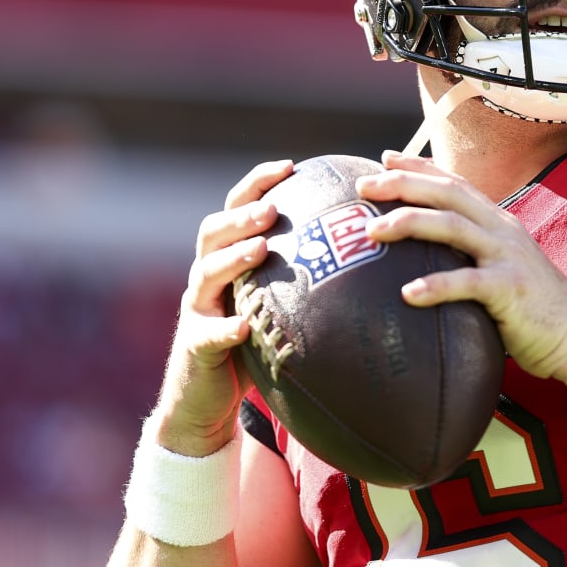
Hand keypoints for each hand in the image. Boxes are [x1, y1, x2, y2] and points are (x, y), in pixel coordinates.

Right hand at [150, 158, 293, 455]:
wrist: (206, 401)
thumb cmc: (254, 349)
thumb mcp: (280, 309)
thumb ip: (309, 281)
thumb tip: (371, 255)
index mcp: (228, 261)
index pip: (238, 209)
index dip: (258, 183)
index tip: (291, 166)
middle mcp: (207, 278)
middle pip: (213, 232)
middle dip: (242, 215)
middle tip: (273, 208)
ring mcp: (197, 310)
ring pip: (205, 273)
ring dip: (233, 258)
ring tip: (261, 248)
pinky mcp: (194, 347)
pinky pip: (208, 334)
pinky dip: (225, 327)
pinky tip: (245, 325)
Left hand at [355, 152, 566, 387]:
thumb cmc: (534, 312)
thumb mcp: (502, 272)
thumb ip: (472, 260)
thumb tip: (428, 264)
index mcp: (499, 224)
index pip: (455, 183)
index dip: (419, 167)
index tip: (383, 159)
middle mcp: (503, 231)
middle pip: (448, 193)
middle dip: (403, 184)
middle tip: (363, 186)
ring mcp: (508, 257)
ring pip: (453, 226)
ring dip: (409, 222)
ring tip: (373, 231)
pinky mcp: (511, 289)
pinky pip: (468, 283)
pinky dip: (436, 286)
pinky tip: (407, 294)